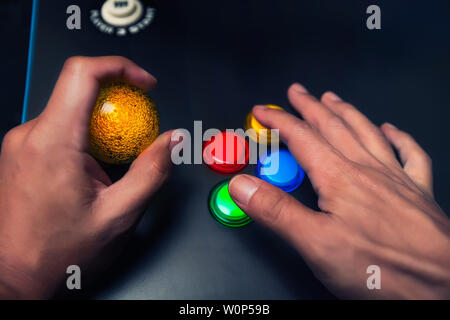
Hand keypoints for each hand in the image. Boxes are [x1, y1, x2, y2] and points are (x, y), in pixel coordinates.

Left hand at [0, 56, 171, 298]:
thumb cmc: (58, 252)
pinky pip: (60, 127)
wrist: (15, 275)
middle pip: (80, 90)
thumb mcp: (119, 214)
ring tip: (117, 161)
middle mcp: (30, 135)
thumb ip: (152, 171)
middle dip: (119, 102)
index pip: (82, 73)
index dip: (120, 66)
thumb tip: (171, 140)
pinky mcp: (22, 152)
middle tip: (141, 131)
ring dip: (103, 124)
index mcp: (53, 142)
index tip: (144, 83)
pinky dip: (86, 136)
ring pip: (71, 109)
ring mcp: (21, 143)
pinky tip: (96, 168)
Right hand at [229, 83, 449, 298]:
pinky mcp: (418, 192)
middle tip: (296, 92)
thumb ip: (276, 211)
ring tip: (332, 98)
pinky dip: (398, 137)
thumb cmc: (381, 268)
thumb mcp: (315, 243)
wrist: (441, 285)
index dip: (279, 121)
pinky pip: (410, 154)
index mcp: (339, 178)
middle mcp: (367, 170)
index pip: (302, 138)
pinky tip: (390, 129)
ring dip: (346, 112)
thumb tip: (242, 185)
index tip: (263, 111)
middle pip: (333, 127)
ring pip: (366, 132)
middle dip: (310, 107)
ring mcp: (396, 178)